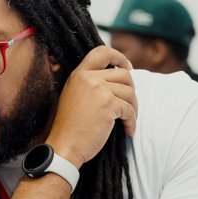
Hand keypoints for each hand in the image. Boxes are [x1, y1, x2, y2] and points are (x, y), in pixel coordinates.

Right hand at [46, 46, 136, 166]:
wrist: (64, 146)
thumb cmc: (70, 127)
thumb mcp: (73, 96)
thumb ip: (89, 84)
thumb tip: (117, 78)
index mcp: (78, 74)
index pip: (102, 52)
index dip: (119, 57)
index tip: (127, 67)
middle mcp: (88, 78)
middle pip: (124, 74)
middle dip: (131, 90)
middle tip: (129, 104)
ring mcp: (99, 90)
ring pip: (129, 92)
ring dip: (133, 108)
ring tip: (128, 120)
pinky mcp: (108, 105)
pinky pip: (129, 110)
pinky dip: (132, 121)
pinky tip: (128, 130)